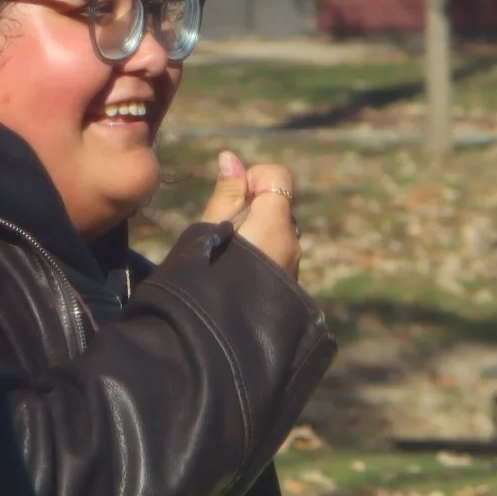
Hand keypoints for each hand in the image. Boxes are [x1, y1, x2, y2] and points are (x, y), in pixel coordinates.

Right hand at [198, 150, 300, 276]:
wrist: (215, 339)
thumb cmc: (203, 278)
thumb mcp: (208, 230)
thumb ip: (225, 193)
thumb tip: (231, 157)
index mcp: (275, 223)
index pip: (278, 175)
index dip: (252, 178)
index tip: (228, 200)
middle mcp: (292, 242)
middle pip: (277, 204)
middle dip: (251, 207)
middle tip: (221, 231)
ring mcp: (293, 267)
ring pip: (277, 232)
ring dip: (255, 233)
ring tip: (227, 257)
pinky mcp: (289, 287)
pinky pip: (277, 256)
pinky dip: (260, 254)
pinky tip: (237, 275)